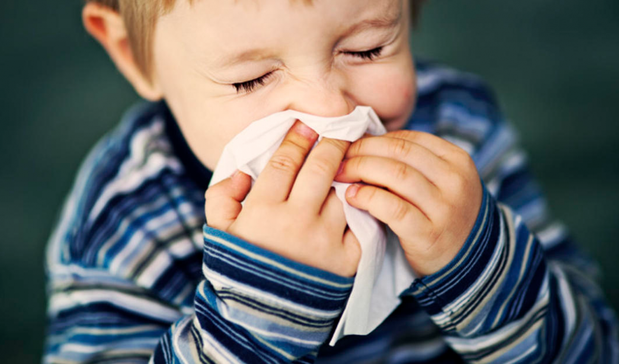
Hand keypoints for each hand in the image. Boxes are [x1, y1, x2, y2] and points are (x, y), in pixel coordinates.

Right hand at [205, 121, 360, 276]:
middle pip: (320, 168)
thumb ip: (221, 197)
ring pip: (343, 190)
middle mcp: (297, 221)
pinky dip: (360, 203)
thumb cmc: (242, 267)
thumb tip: (243, 172)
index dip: (297, 137)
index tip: (306, 123)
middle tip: (339, 128)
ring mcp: (326, 239)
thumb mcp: (219, 233)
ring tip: (353, 156)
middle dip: (331, 142)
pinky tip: (361, 190)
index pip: (285, 161)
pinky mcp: (348, 257)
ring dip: (348, 170)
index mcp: (263, 211)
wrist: (265, 316)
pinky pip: (360, 220)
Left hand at [334, 130, 482, 276]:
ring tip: (341, 176)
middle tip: (339, 159)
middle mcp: (455, 181)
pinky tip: (352, 197)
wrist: (465, 263)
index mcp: (458, 160)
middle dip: (362, 152)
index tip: (351, 146)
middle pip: (398, 152)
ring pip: (395, 175)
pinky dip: (368, 198)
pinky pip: (393, 208)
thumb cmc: (441, 215)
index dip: (373, 140)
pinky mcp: (429, 234)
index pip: (407, 139)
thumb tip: (364, 140)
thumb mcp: (440, 181)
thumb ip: (411, 162)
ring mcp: (445, 208)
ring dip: (361, 170)